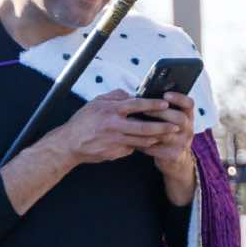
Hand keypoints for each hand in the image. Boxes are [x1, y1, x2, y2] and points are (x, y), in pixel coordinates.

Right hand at [46, 90, 169, 165]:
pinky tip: (147, 143)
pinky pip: (133, 148)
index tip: (166, 104)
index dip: (153, 105)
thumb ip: (115, 96)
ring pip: (142, 140)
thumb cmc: (83, 121)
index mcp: (111, 110)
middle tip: (176, 126)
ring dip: (156, 138)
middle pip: (145, 127)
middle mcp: (114, 125)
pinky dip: (141, 145)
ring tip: (167, 135)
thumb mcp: (96, 102)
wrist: (69, 144)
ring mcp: (115, 141)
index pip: (137, 105)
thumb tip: (132, 94)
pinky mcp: (115, 153)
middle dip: (163, 127)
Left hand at [139, 93, 197, 203]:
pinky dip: (145, 144)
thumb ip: (162, 110)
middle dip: (161, 113)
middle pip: (180, 118)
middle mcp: (188, 129)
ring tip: (135, 125)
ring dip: (150, 129)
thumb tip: (141, 97)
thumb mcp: (171, 120)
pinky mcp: (174, 155)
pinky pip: (158, 148)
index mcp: (187, 116)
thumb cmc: (167, 133)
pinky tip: (134, 140)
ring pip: (168, 134)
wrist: (175, 159)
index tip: (166, 95)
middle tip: (144, 110)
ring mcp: (182, 143)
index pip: (189, 104)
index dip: (179, 98)